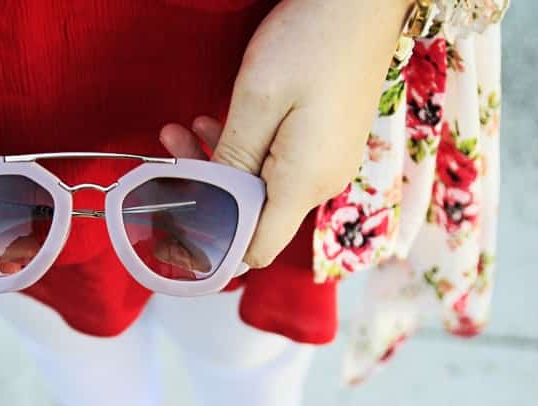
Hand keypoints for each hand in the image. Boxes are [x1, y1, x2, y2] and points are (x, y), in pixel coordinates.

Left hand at [162, 0, 410, 268]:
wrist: (367, 1)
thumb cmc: (313, 40)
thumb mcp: (257, 100)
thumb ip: (232, 160)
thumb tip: (212, 207)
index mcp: (303, 183)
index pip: (256, 249)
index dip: (215, 244)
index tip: (179, 213)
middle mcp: (320, 183)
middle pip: (253, 216)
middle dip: (206, 189)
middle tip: (170, 146)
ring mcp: (326, 164)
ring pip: (261, 187)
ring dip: (220, 163)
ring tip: (185, 127)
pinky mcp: (326, 145)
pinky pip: (278, 165)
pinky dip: (245, 150)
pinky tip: (220, 120)